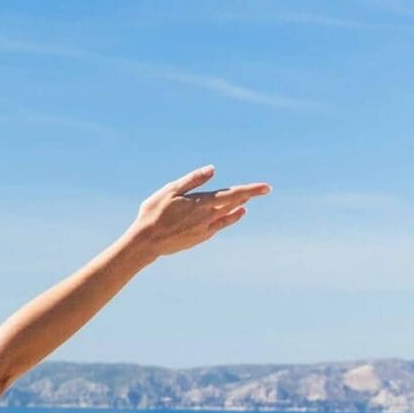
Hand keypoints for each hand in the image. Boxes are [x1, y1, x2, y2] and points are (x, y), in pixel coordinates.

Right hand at [124, 165, 269, 258]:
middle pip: (233, 204)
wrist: (146, 243)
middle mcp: (207, 217)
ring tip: (245, 203)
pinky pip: (219, 227)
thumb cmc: (154, 213)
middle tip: (261, 191)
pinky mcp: (199, 238)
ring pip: (227, 217)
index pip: (233, 194)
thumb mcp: (170, 191)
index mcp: (202, 203)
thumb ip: (192, 180)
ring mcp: (205, 230)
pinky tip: (232, 217)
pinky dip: (228, 220)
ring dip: (237, 208)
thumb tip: (212, 169)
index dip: (251, 190)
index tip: (267, 187)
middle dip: (247, 197)